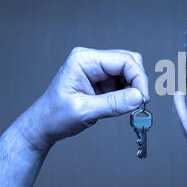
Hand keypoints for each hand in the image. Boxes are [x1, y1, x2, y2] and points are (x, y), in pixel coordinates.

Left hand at [16, 47, 148, 151]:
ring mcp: (98, 70)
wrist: (44, 126)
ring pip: (129, 71)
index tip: (143, 98)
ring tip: (129, 105)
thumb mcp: (84, 111)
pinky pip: (124, 82)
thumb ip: (114, 103)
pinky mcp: (102, 81)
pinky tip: (123, 104)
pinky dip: (129, 93)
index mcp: (84, 60)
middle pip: (129, 61)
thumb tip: (138, 97)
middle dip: (138, 81)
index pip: (123, 60)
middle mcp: (92, 61)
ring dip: (134, 87)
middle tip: (139, 101)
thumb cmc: (54, 116)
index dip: (138, 78)